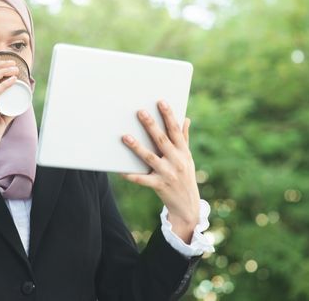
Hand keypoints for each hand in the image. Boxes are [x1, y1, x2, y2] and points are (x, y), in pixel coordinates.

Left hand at [120, 100, 199, 242]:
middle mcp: (177, 161)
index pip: (175, 130)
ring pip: (149, 157)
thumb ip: (184, 138)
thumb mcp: (187, 158)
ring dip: (137, 147)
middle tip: (140, 112)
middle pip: (162, 140)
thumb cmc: (185, 176)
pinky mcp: (159, 186)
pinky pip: (142, 179)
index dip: (169, 115)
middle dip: (151, 125)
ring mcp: (168, 174)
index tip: (161, 102)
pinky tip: (120, 169)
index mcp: (183, 152)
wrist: (188, 206)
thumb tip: (185, 118)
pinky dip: (131, 175)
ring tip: (125, 136)